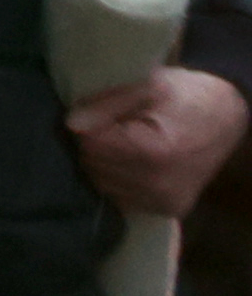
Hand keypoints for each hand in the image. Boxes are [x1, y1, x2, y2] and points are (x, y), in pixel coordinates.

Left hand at [72, 67, 246, 219]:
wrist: (225, 117)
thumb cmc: (185, 96)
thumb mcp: (148, 85)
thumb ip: (106, 104)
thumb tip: (70, 124)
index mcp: (155, 154)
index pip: (90, 145)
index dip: (89, 124)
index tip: (101, 111)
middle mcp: (159, 186)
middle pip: (93, 166)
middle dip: (94, 144)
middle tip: (114, 126)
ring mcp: (163, 203)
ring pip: (102, 184)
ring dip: (103, 163)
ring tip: (124, 141)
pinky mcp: (166, 210)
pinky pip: (120, 197)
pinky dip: (117, 180)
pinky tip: (131, 162)